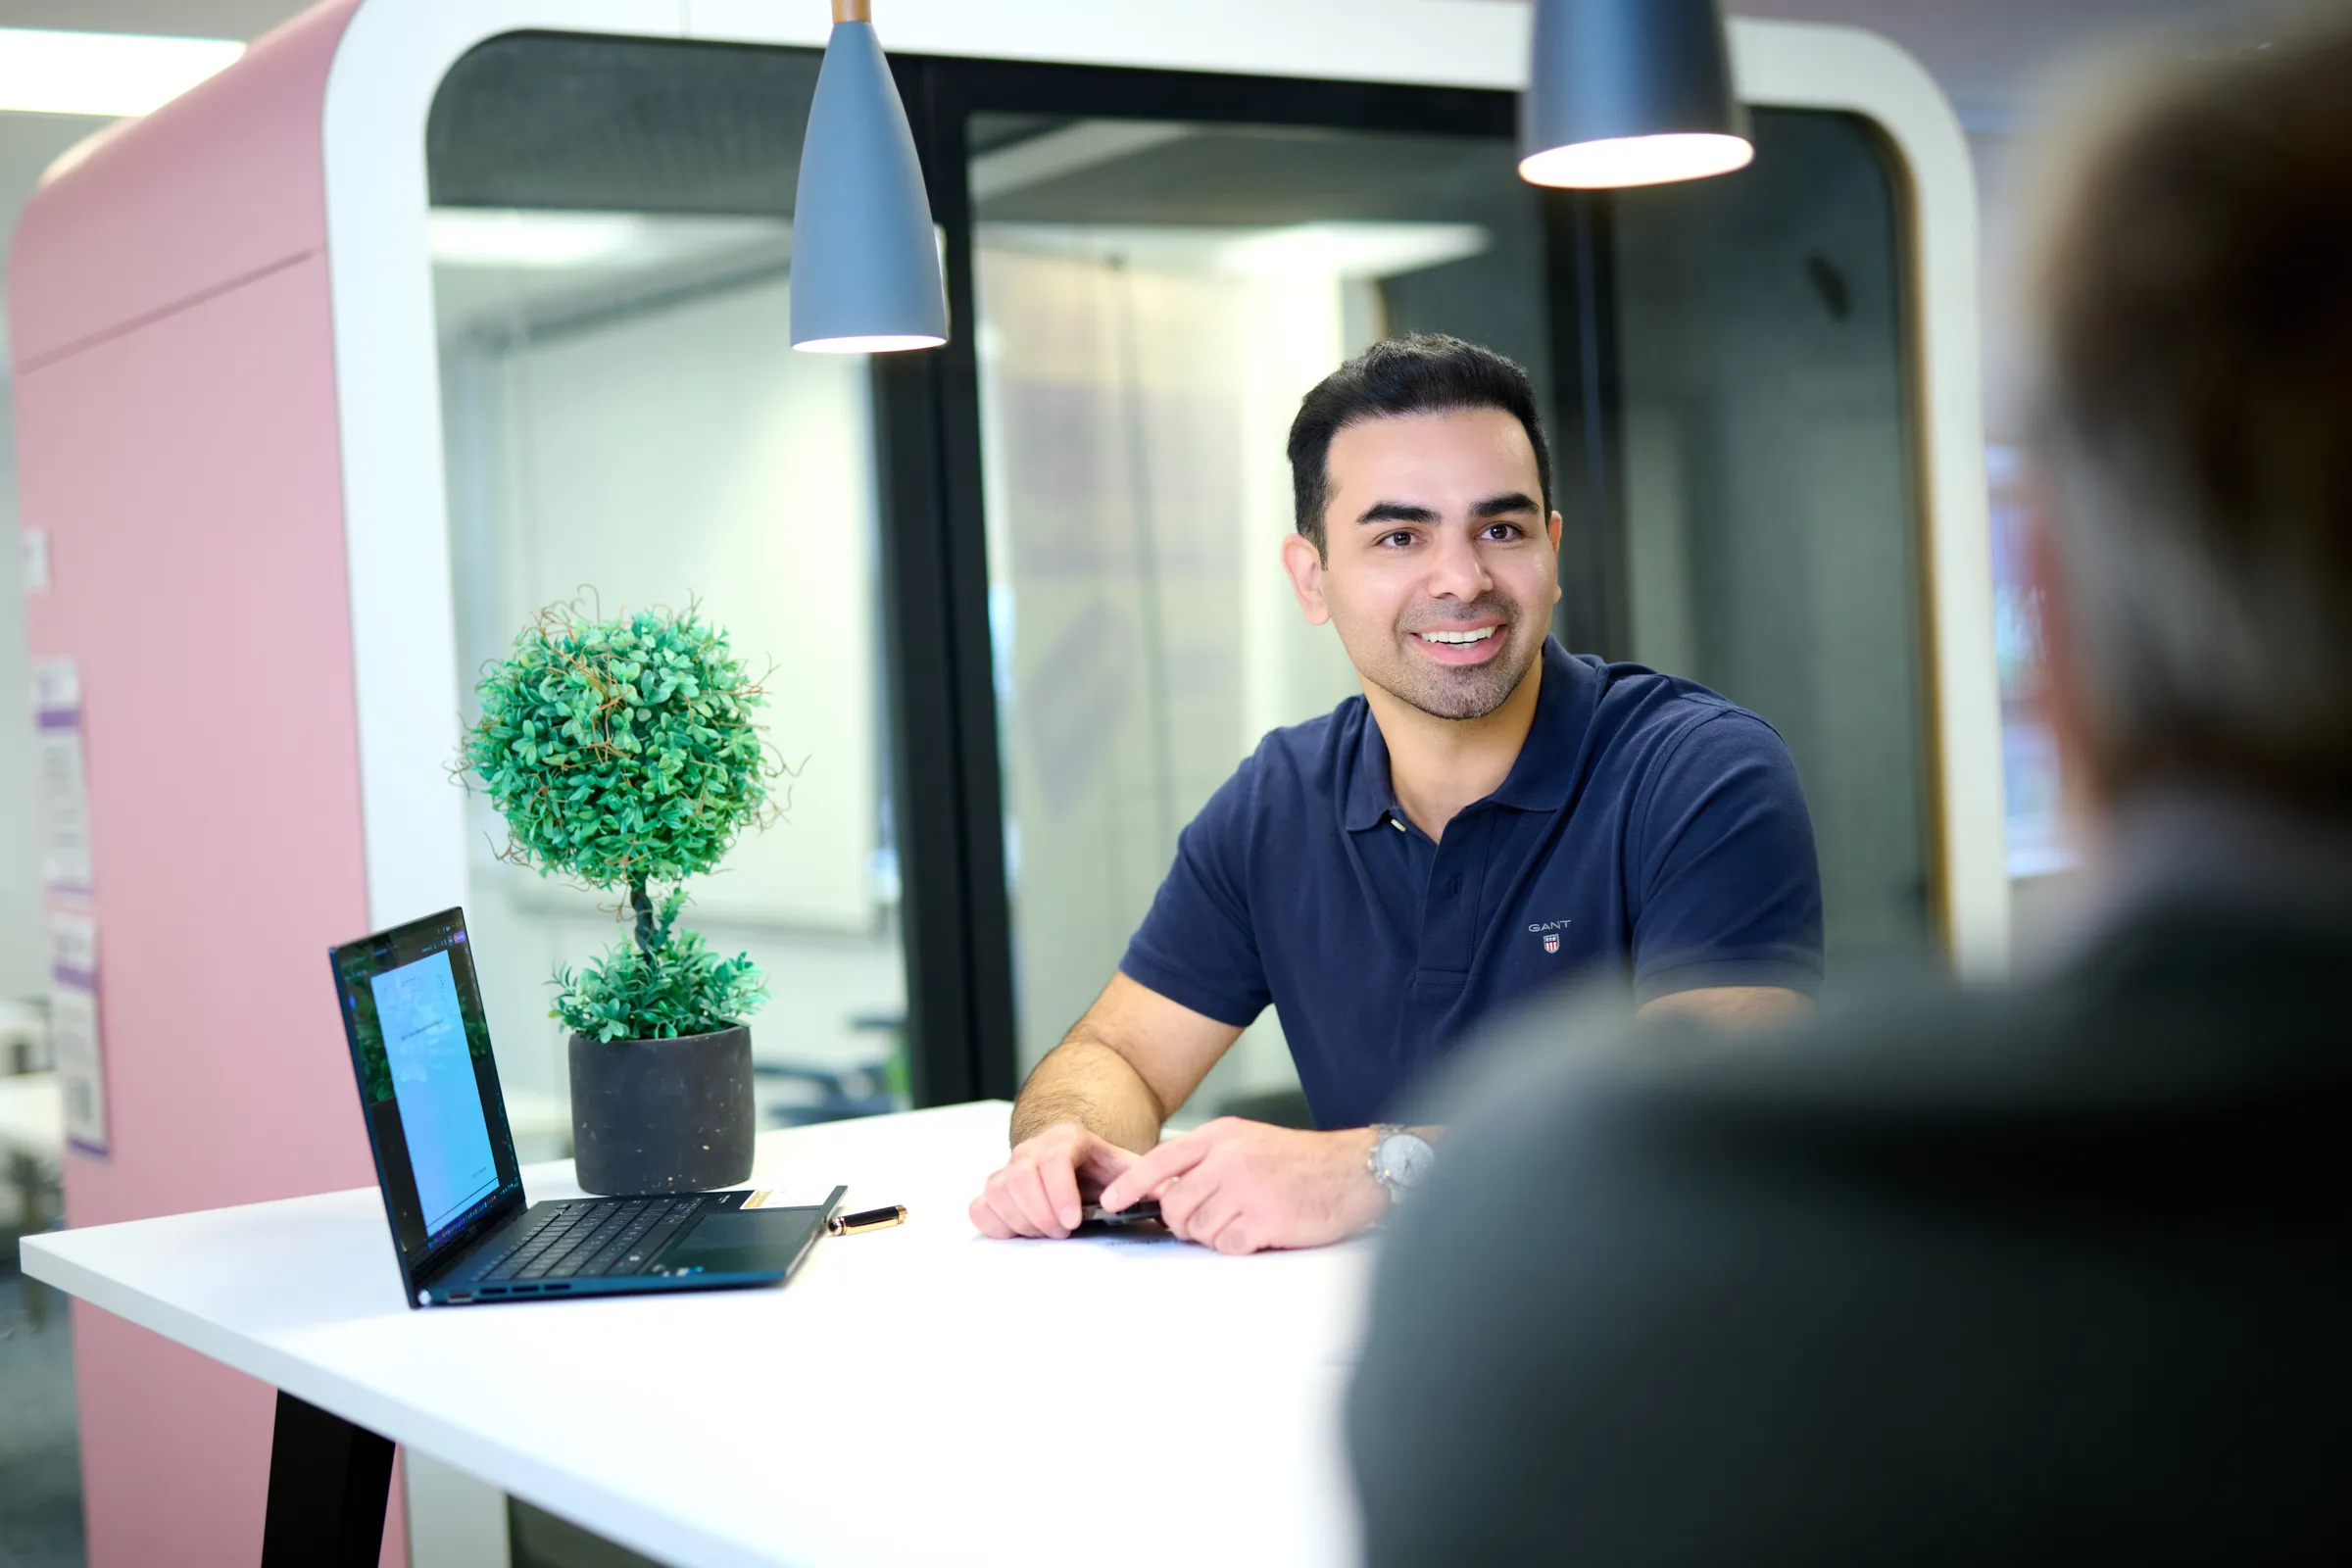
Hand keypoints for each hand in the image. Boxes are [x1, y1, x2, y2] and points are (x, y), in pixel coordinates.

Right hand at [969, 1122, 1139, 1238]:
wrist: (1079, 1163)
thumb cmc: (1103, 1171)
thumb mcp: (1129, 1171)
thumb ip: (1150, 1183)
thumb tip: (1170, 1201)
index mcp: (1067, 1140)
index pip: (1054, 1159)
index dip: (1059, 1191)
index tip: (1072, 1222)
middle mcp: (1032, 1150)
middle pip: (1019, 1176)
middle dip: (1040, 1212)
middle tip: (1062, 1232)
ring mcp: (1010, 1170)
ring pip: (996, 1191)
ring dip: (1020, 1220)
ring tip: (1046, 1232)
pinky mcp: (996, 1192)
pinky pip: (980, 1207)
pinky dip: (995, 1224)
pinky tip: (1020, 1232)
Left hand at [1095, 1118, 1385, 1254]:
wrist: (1356, 1172)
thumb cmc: (1304, 1163)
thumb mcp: (1251, 1143)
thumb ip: (1211, 1160)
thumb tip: (1168, 1193)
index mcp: (1223, 1136)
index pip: (1162, 1159)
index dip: (1131, 1183)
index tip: (1111, 1200)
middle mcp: (1229, 1157)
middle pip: (1175, 1204)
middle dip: (1183, 1224)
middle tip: (1209, 1224)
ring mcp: (1246, 1188)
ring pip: (1199, 1229)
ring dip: (1216, 1235)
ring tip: (1245, 1223)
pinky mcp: (1264, 1219)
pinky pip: (1227, 1246)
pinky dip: (1238, 1247)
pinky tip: (1260, 1234)